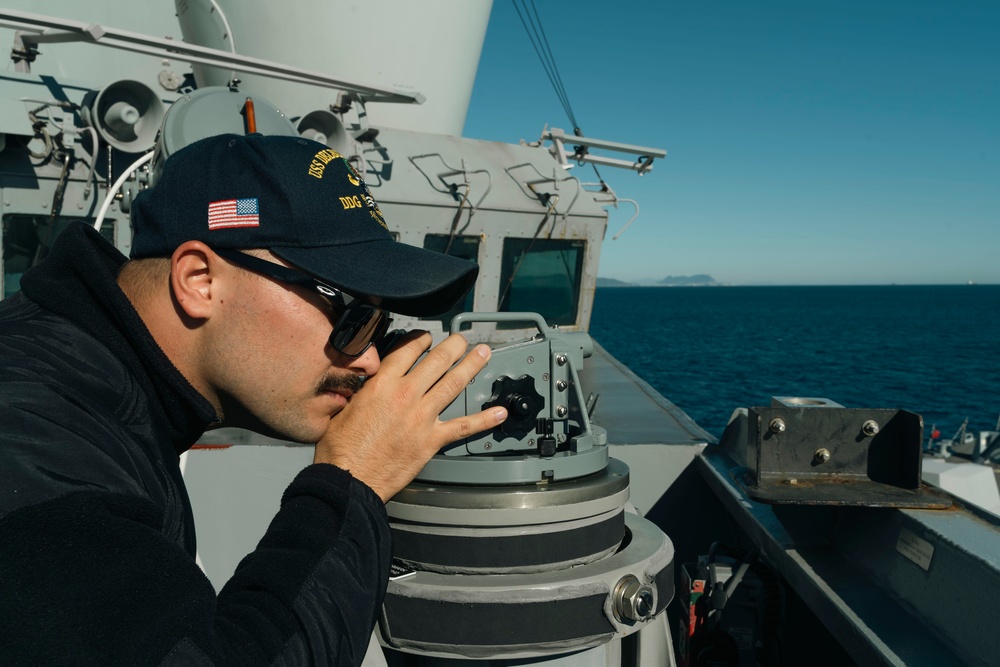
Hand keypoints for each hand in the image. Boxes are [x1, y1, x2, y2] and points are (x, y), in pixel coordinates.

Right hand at [314, 332, 507, 501]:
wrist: (349, 478)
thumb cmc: (341, 448)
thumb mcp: (345, 407)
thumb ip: (363, 391)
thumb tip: (369, 383)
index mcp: (382, 384)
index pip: (407, 350)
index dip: (421, 339)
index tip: (428, 335)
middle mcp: (405, 395)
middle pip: (436, 360)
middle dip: (453, 345)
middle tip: (462, 339)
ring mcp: (422, 417)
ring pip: (453, 384)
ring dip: (471, 366)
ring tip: (483, 354)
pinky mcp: (432, 440)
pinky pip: (463, 426)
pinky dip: (484, 419)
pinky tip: (499, 412)